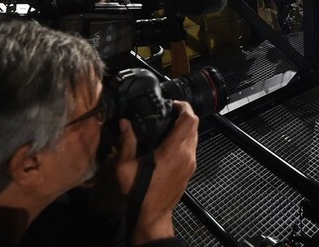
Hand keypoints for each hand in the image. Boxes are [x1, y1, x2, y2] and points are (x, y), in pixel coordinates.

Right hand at [116, 101, 198, 243]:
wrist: (152, 214)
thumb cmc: (139, 191)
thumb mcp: (126, 166)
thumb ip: (127, 141)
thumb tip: (124, 123)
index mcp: (174, 149)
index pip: (189, 119)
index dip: (184, 107)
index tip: (172, 104)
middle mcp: (187, 154)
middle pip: (194, 125)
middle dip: (183, 115)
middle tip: (168, 112)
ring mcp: (191, 162)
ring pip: (194, 136)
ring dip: (185, 127)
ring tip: (167, 126)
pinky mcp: (190, 170)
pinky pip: (192, 147)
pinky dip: (184, 139)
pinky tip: (169, 142)